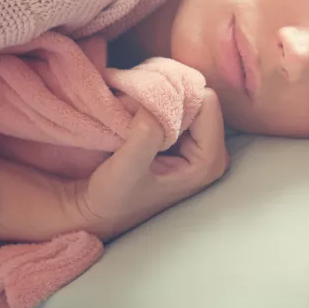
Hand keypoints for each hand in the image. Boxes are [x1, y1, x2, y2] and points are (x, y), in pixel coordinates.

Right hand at [71, 89, 228, 241]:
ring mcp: (197, 145)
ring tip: (130, 112)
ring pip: (185, 99)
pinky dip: (153, 103)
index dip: (175, 96)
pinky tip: (133, 114)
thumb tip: (155, 98)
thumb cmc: (113, 198)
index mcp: (208, 161)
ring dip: (156, 98)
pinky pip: (175, 106)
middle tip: (133, 105)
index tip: (143, 105)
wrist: (98, 212)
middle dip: (166, 95)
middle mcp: (210, 151)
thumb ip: (146, 135)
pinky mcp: (181, 140)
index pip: (207, 102)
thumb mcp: (126, 168)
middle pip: (199, 98)